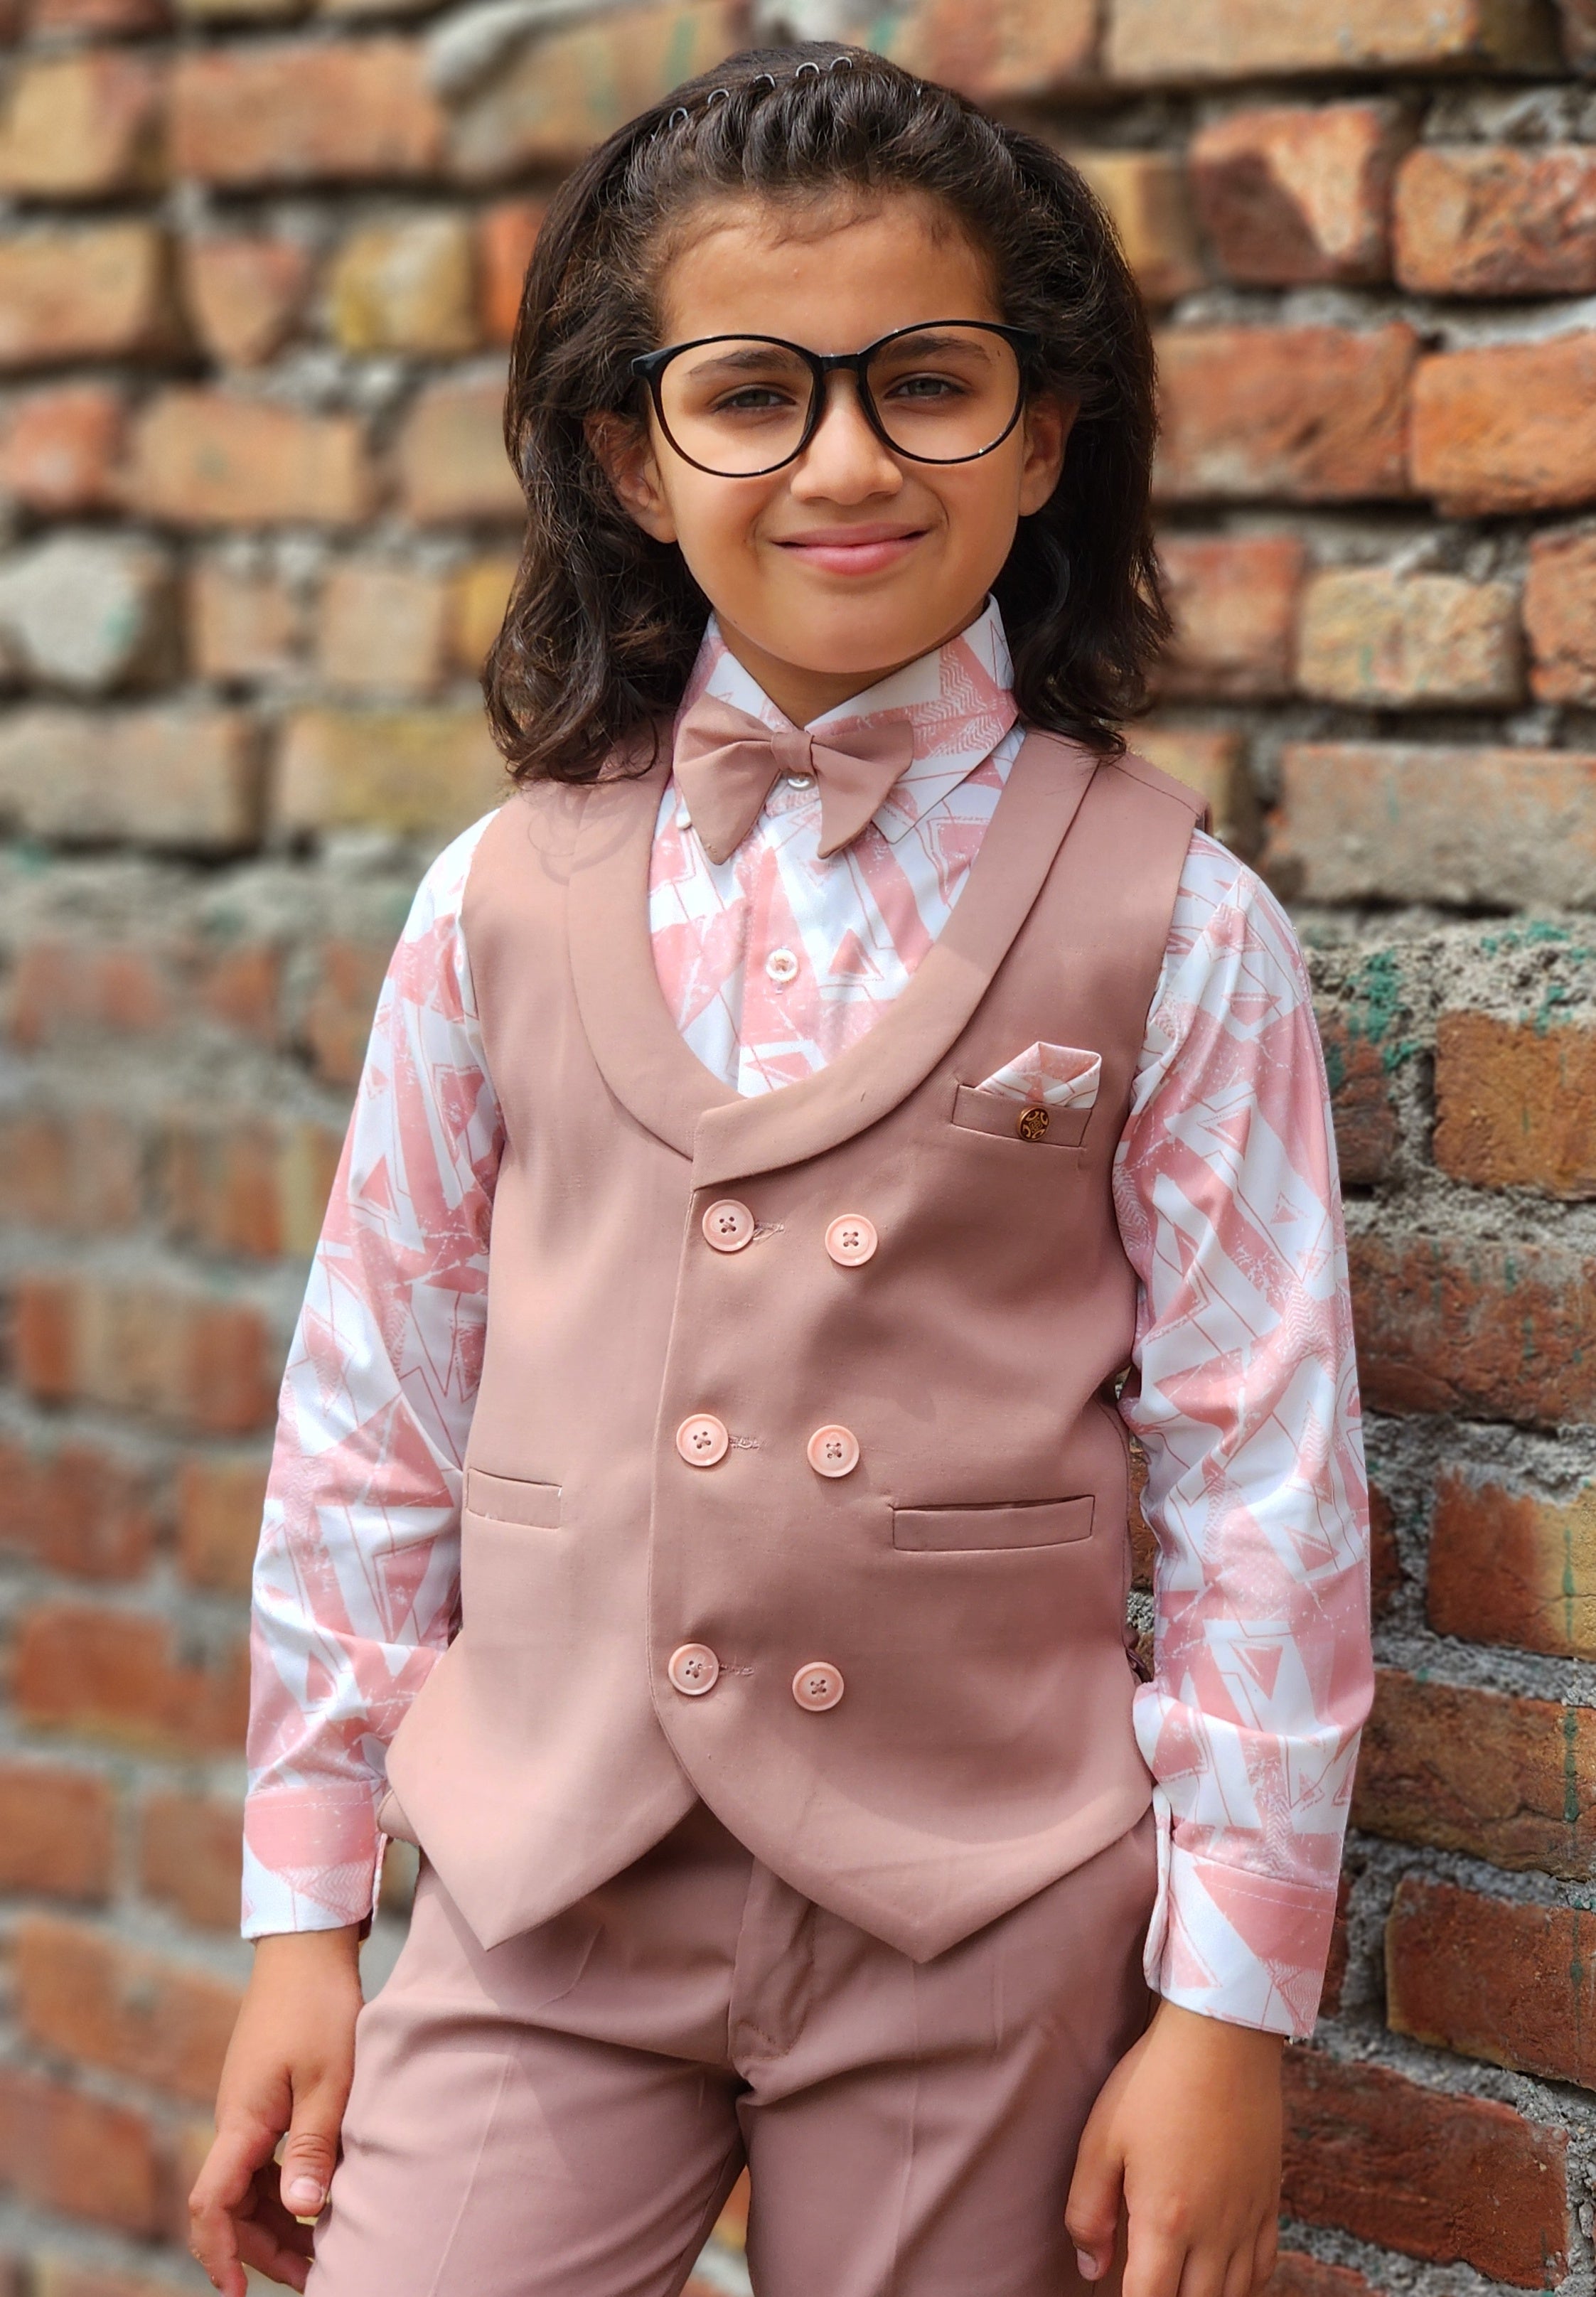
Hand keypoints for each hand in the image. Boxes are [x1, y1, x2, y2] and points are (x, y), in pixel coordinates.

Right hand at [188, 1927, 364, 2294]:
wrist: (307, 1947)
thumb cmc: (321, 2006)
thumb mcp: (329, 2078)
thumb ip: (313, 2147)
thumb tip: (302, 2214)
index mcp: (241, 2119)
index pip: (210, 2203)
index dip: (220, 2252)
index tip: (239, 2292)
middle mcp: (234, 2118)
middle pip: (229, 2204)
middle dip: (263, 2249)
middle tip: (313, 2277)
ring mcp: (247, 2107)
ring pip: (247, 2184)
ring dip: (277, 2221)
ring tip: (322, 2248)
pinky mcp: (262, 2095)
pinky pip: (261, 2159)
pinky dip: (284, 2187)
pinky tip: (320, 2196)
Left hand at [1066, 1998, 1283, 2296]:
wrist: (1222, 2038)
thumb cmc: (1153, 2083)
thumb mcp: (1102, 2140)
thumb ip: (1088, 2211)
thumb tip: (1090, 2267)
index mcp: (1167, 2220)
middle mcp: (1214, 2231)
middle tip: (1148, 2284)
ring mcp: (1248, 2217)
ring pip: (1235, 2295)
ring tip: (1180, 2285)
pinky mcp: (1269, 2199)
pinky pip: (1264, 2266)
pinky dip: (1245, 2284)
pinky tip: (1224, 2276)